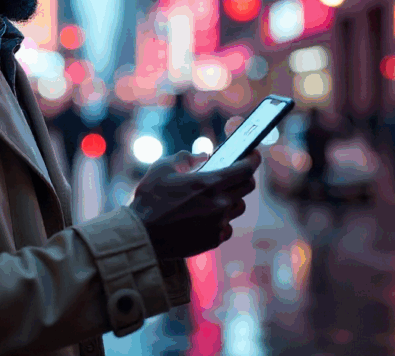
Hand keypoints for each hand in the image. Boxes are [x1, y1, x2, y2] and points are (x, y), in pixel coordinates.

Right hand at [128, 116, 261, 259]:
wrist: (141, 236)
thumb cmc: (149, 199)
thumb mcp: (162, 168)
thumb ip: (186, 158)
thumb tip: (204, 156)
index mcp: (209, 183)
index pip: (245, 169)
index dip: (253, 159)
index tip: (253, 154)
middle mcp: (219, 204)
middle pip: (248, 186)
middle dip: (243, 176)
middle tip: (232, 172)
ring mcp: (218, 224)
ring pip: (238, 206)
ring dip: (231, 198)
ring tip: (213, 195)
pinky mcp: (213, 240)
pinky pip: (227, 226)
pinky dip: (221, 219)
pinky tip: (205, 216)